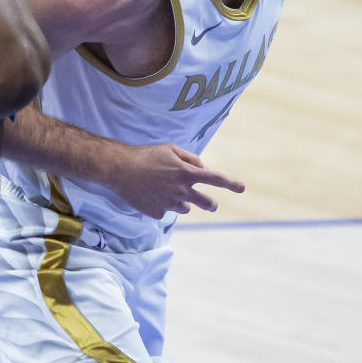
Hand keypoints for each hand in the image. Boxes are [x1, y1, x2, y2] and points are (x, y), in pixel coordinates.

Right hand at [109, 143, 244, 219]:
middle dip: (211, 204)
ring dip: (181, 201)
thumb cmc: (146, 155)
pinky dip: (162, 204)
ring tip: (164, 189)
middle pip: (207, 203)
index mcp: (187, 173)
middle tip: (211, 204)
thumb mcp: (171, 149)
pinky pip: (166, 211)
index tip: (241, 188)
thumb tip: (203, 169)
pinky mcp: (158, 213)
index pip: (216, 179)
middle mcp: (182, 190)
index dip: (231, 184)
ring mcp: (170, 204)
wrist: (120, 169)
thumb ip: (190, 159)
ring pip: (185, 208)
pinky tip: (150, 194)